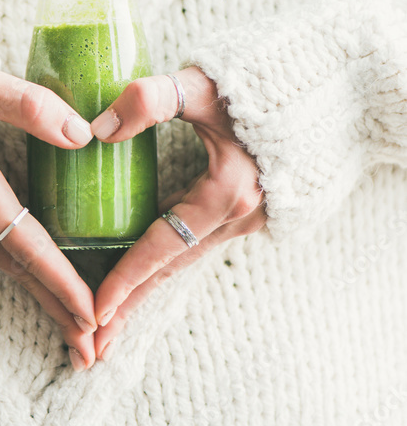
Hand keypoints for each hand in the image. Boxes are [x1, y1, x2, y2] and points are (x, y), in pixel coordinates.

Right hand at [0, 69, 98, 369]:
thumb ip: (27, 106)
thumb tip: (82, 134)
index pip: (28, 246)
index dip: (61, 282)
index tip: (91, 317)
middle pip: (19, 270)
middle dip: (56, 310)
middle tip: (90, 352)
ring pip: (3, 263)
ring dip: (39, 295)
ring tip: (71, 328)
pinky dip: (19, 270)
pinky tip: (35, 277)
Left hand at [89, 67, 266, 361]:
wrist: (333, 88)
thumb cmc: (265, 81)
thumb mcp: (203, 85)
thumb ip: (150, 99)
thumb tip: (99, 128)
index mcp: (226, 193)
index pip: (161, 247)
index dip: (124, 279)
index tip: (92, 311)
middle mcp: (240, 216)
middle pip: (171, 269)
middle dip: (131, 305)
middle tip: (92, 344)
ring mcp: (249, 216)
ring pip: (185, 259)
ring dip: (148, 287)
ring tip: (113, 317)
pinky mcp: (251, 209)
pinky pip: (200, 244)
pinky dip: (169, 262)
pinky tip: (148, 268)